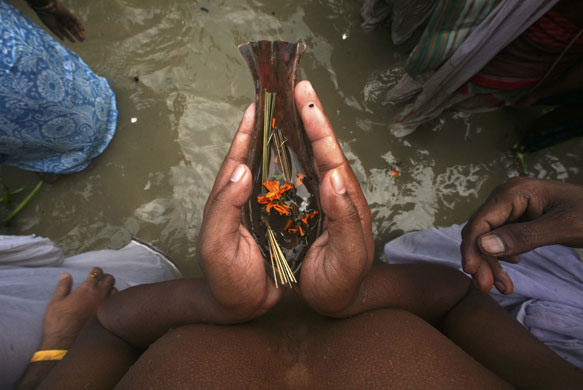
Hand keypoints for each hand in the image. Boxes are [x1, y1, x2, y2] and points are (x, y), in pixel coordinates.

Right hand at [35, 1, 84, 42]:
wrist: (46, 8)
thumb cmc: (46, 17)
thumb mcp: (52, 27)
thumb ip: (58, 33)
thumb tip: (63, 40)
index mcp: (58, 25)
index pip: (65, 32)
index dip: (69, 37)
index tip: (74, 42)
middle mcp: (62, 22)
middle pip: (71, 29)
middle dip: (76, 35)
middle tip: (82, 40)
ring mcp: (66, 18)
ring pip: (74, 26)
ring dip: (79, 31)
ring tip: (83, 38)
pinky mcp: (69, 14)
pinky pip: (75, 20)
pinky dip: (79, 24)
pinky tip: (83, 30)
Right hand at [41, 268, 114, 349]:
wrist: (65, 344)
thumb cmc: (58, 322)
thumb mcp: (56, 302)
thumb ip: (63, 286)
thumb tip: (66, 275)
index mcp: (87, 289)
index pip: (97, 274)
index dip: (96, 270)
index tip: (94, 270)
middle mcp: (100, 296)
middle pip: (110, 280)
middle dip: (106, 277)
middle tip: (102, 278)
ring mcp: (106, 307)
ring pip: (116, 292)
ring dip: (111, 288)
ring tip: (106, 290)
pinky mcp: (108, 318)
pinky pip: (115, 305)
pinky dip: (114, 301)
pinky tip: (109, 304)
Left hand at [197, 104, 281, 320]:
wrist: (243, 309)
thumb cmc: (225, 279)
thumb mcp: (217, 244)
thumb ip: (223, 208)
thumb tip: (241, 169)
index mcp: (229, 198)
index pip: (237, 157)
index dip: (246, 131)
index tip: (256, 105)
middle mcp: (247, 199)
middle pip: (259, 158)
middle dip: (270, 131)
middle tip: (285, 104)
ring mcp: (265, 210)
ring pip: (278, 173)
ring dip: (288, 149)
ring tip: (302, 124)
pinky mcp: (283, 224)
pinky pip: (294, 194)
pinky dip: (302, 177)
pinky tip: (315, 166)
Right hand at [295, 81, 373, 314]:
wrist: (333, 305)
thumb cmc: (341, 285)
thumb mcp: (347, 259)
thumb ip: (346, 220)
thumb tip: (333, 177)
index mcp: (346, 202)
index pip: (333, 158)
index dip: (320, 128)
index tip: (307, 100)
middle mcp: (334, 195)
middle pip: (322, 149)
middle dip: (310, 118)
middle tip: (298, 87)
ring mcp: (320, 200)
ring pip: (309, 159)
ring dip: (298, 131)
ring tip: (285, 105)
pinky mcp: (306, 209)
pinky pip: (297, 175)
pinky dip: (288, 154)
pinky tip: (277, 142)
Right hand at [461, 177, 582, 294]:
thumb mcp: (563, 227)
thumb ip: (523, 236)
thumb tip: (483, 245)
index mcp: (514, 192)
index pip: (480, 221)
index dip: (472, 248)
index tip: (473, 274)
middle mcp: (507, 197)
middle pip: (481, 230)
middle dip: (482, 259)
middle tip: (488, 288)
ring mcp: (513, 207)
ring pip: (488, 237)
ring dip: (491, 262)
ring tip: (504, 286)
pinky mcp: (520, 218)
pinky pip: (500, 238)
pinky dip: (501, 256)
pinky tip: (513, 266)